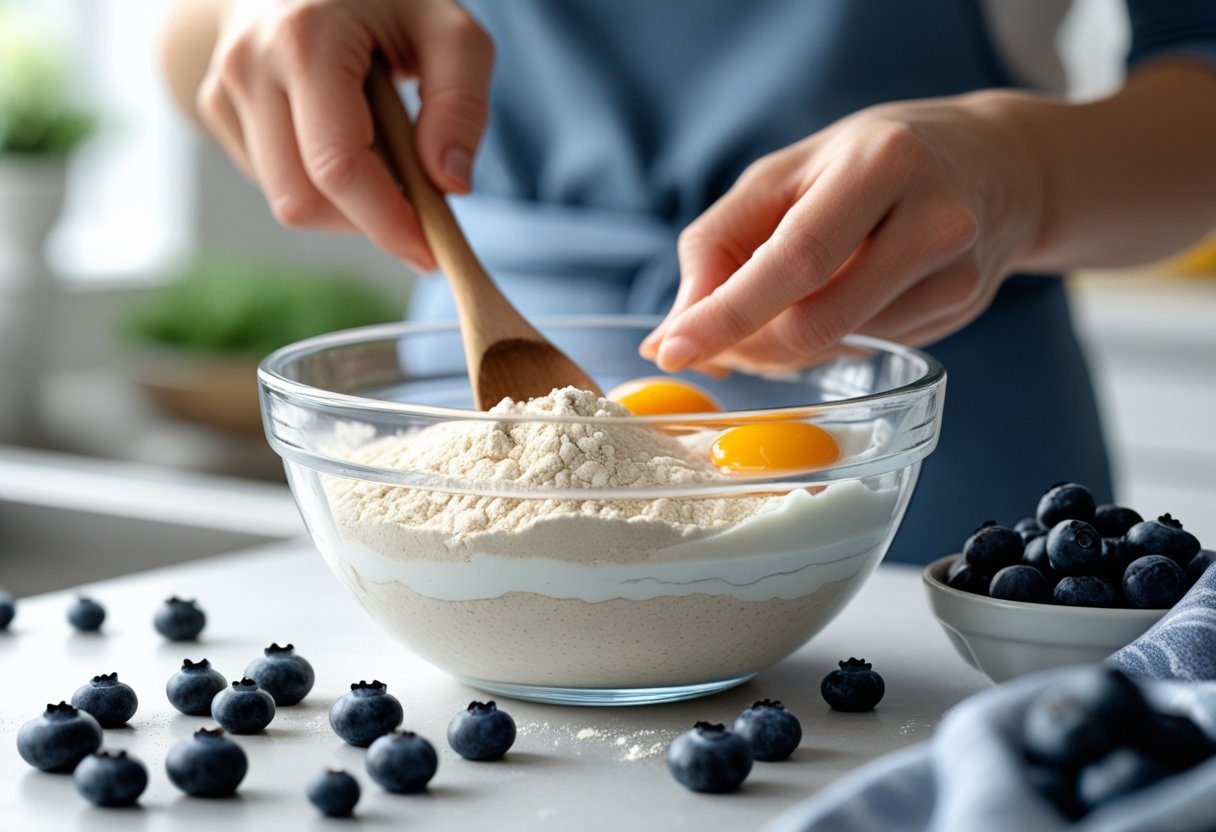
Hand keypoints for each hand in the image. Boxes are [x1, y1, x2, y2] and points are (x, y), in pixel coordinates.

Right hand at [197, 0, 494, 269]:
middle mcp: (248, 67)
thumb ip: (462, 103)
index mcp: (304, 42)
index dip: (387, 224)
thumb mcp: (450, 30)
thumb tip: (449, 185)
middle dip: (367, 221)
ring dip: (347, 205)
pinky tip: (344, 137)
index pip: (337, 168)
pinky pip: (275, 183)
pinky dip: (320, 184)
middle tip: (417, 202)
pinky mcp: (216, 110)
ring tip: (383, 148)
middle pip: (303, 201)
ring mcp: (223, 90)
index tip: (430, 253)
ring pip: (287, 202)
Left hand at [641, 94, 1043, 372]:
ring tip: (771, 309)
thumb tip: (674, 332)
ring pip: (838, 345)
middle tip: (710, 342)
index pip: (794, 259)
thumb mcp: (784, 174)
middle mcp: (933, 218)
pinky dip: (825, 342)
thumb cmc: (868, 161)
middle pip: (817, 320)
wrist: (997, 162)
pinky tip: (834, 301)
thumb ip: (719, 243)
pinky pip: (867, 349)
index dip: (727, 313)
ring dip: (781, 347)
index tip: (672, 349)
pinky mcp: (965, 308)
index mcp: (881, 164)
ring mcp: (959, 271)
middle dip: (747, 344)